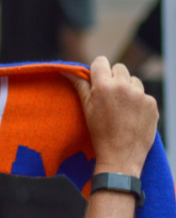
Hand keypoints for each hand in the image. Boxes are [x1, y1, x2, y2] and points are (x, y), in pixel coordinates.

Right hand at [67, 56, 157, 177]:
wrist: (120, 156)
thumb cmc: (99, 134)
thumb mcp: (86, 109)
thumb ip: (79, 86)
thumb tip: (66, 70)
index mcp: (104, 86)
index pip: (101, 61)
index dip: (98, 70)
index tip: (96, 79)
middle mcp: (124, 86)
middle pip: (119, 68)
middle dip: (114, 78)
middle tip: (108, 96)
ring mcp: (140, 95)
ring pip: (133, 80)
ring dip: (128, 88)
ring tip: (121, 107)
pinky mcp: (152, 104)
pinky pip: (144, 95)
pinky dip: (138, 102)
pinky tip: (131, 116)